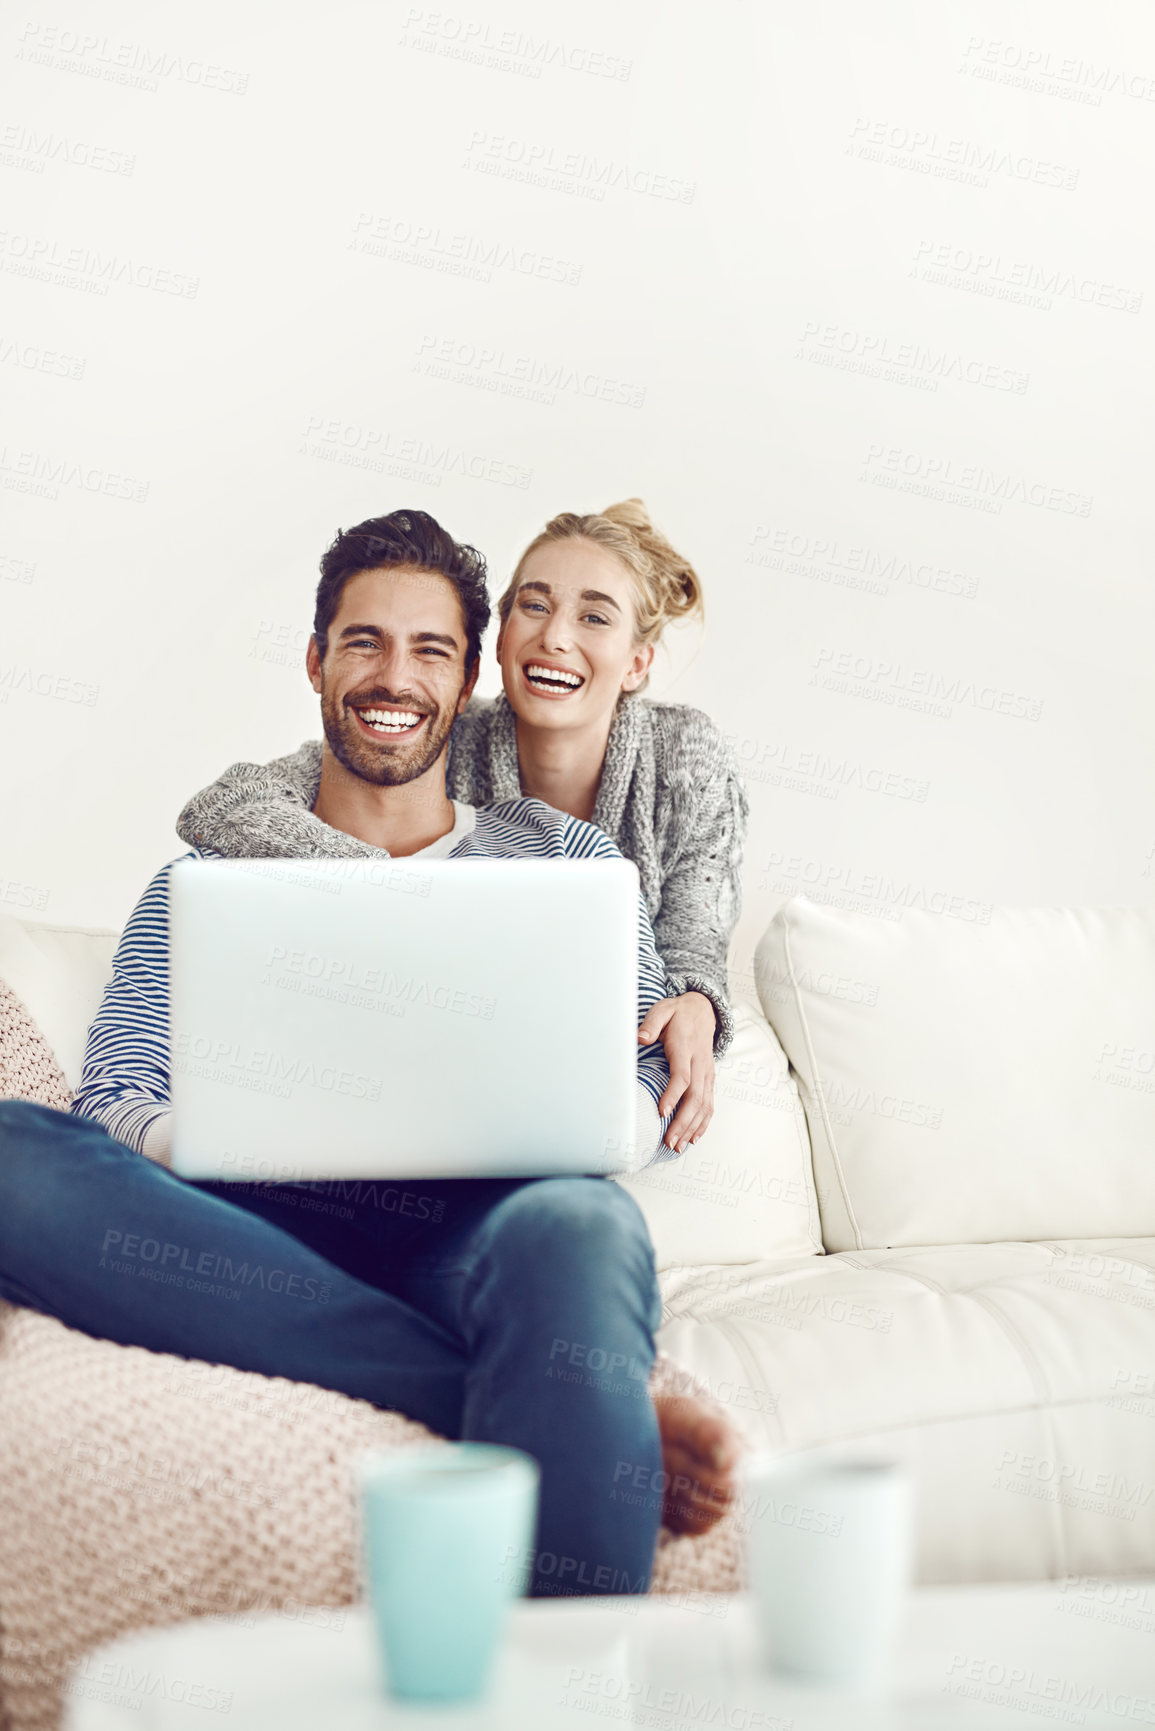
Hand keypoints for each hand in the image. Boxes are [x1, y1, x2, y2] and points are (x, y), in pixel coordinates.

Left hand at [638, 991, 716, 1153]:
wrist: (703, 1010)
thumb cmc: (677, 1013)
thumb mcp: (662, 1010)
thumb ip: (651, 1023)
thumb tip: (640, 1038)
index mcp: (686, 1048)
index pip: (682, 1076)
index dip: (673, 1095)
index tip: (662, 1112)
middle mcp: (700, 1064)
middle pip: (695, 1097)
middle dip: (682, 1122)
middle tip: (669, 1141)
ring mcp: (707, 1073)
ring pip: (704, 1105)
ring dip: (692, 1128)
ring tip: (677, 1146)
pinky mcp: (710, 1079)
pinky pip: (710, 1104)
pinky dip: (703, 1123)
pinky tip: (693, 1138)